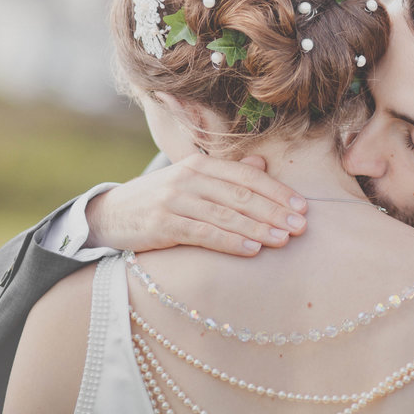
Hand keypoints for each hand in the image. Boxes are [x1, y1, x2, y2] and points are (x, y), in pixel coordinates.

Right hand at [84, 153, 306, 255]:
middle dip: (275, 211)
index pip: (248, 176)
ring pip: (226, 214)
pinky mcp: (162, 223)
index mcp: (202, 164)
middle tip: (302, 227)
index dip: (278, 191)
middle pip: (241, 195)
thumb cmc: (161, 199)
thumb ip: (228, 174)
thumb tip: (263, 164)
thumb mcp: (193, 181)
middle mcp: (189, 177)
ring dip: (258, 228)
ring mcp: (174, 199)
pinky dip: (230, 241)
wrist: (110, 215)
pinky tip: (251, 250)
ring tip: (283, 240)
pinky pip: (203, 233)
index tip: (303, 207)